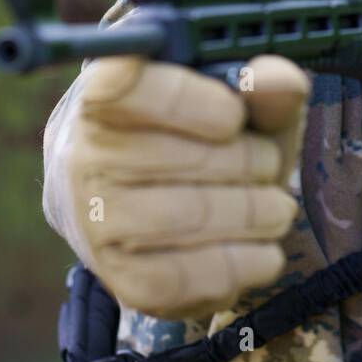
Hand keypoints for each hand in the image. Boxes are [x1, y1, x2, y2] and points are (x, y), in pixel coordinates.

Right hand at [56, 54, 308, 319]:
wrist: (166, 207)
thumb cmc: (205, 140)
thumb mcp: (240, 105)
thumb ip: (262, 86)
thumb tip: (280, 82)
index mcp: (104, 93)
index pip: (121, 85)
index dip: (184, 100)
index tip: (234, 114)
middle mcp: (81, 154)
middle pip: (167, 157)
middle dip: (244, 161)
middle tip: (270, 164)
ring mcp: (91, 219)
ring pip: (176, 217)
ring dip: (247, 214)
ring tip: (277, 209)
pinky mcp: (115, 276)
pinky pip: (174, 279)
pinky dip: (235, 267)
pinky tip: (264, 254)